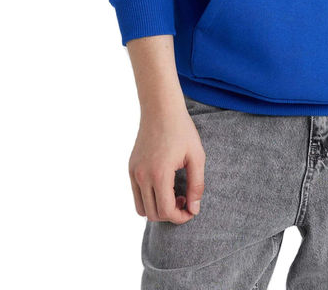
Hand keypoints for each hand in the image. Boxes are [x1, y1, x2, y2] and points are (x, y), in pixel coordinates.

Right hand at [129, 104, 205, 223]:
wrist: (161, 108)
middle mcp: (142, 176)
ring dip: (158, 209)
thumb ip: (196, 185)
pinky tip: (164, 185)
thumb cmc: (182, 130)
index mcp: (159, 174)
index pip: (166, 211)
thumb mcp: (196, 156)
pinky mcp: (131, 168)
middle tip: (185, 200)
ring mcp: (134, 172)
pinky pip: (136, 195)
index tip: (191, 210)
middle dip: (171, 215)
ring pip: (141, 209)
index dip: (181, 217)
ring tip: (174, 194)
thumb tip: (194, 210)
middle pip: (153, 214)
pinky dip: (149, 199)